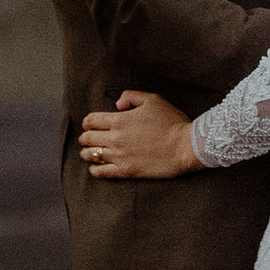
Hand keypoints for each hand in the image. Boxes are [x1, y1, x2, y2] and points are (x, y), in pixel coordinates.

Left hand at [78, 89, 198, 179]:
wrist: (184, 147)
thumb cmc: (171, 122)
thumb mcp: (153, 100)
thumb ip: (131, 96)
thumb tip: (117, 104)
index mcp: (119, 120)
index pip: (92, 120)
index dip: (87, 122)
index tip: (89, 124)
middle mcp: (115, 139)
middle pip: (88, 138)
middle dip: (85, 137)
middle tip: (86, 138)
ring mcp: (119, 156)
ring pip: (92, 155)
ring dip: (87, 153)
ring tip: (87, 153)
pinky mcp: (126, 171)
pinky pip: (101, 172)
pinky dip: (94, 169)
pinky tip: (95, 168)